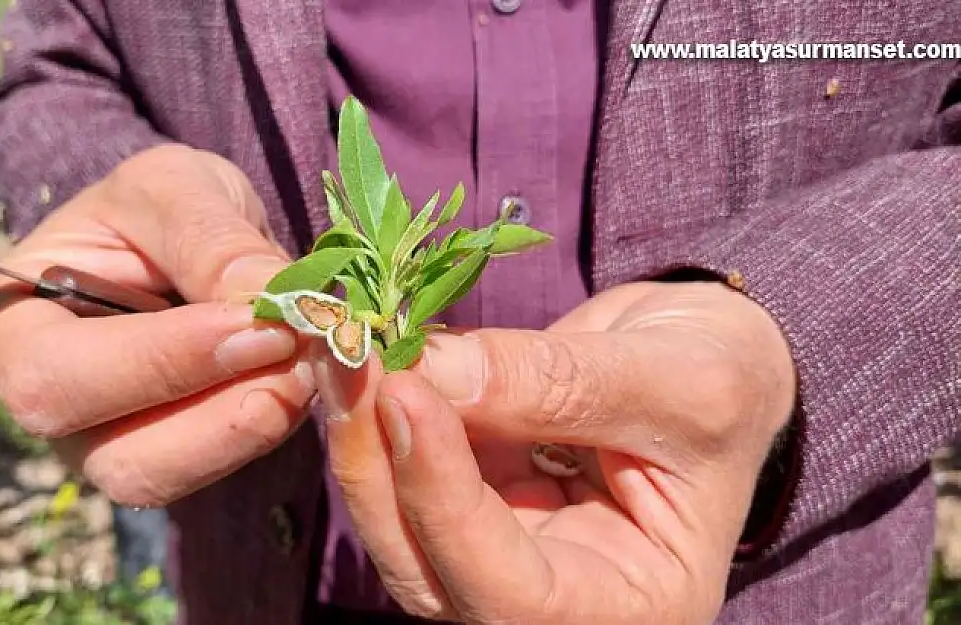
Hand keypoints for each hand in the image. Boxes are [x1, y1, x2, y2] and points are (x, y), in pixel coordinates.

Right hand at [0, 144, 315, 507]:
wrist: (183, 238)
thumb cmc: (155, 208)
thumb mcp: (174, 188)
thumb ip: (209, 238)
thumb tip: (269, 299)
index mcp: (10, 329)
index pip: (60, 377)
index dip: (160, 361)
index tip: (255, 324)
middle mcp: (50, 409)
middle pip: (115, 458)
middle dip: (216, 414)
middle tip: (297, 354)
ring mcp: (106, 446)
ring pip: (171, 479)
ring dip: (251, 429)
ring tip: (307, 362)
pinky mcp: (171, 460)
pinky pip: (214, 473)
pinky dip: (267, 430)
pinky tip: (302, 378)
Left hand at [318, 280, 795, 623]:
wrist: (709, 359)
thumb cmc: (726, 378)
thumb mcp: (675, 380)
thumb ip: (557, 383)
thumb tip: (429, 372)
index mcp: (629, 605)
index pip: (513, 593)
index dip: (445, 500)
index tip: (405, 393)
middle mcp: (554, 600)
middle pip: (431, 570)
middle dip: (379, 466)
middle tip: (350, 361)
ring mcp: (501, 548)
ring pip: (399, 526)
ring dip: (362, 437)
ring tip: (345, 348)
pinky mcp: (469, 495)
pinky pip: (404, 469)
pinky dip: (377, 413)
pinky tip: (367, 352)